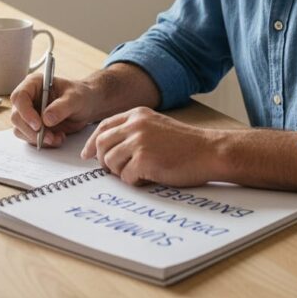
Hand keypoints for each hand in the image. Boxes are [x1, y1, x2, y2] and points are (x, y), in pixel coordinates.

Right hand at [9, 73, 97, 146]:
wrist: (86, 106)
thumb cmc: (80, 96)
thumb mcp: (75, 99)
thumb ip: (62, 107)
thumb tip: (46, 119)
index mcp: (34, 84)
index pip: (19, 97)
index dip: (25, 112)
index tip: (38, 125)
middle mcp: (28, 98)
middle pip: (17, 117)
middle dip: (32, 131)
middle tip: (50, 137)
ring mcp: (28, 113)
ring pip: (20, 130)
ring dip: (37, 139)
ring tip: (58, 138)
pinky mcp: (32, 126)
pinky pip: (30, 138)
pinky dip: (43, 142)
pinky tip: (58, 138)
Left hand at [80, 107, 220, 186]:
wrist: (209, 151)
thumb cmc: (186, 144)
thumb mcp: (156, 126)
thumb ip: (133, 131)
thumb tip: (105, 149)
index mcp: (137, 115)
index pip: (103, 127)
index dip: (91, 142)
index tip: (87, 155)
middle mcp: (135, 125)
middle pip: (101, 144)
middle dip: (103, 161)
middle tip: (115, 171)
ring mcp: (139, 142)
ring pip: (110, 162)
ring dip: (121, 172)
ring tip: (141, 173)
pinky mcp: (144, 160)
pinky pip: (126, 176)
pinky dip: (136, 181)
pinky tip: (151, 177)